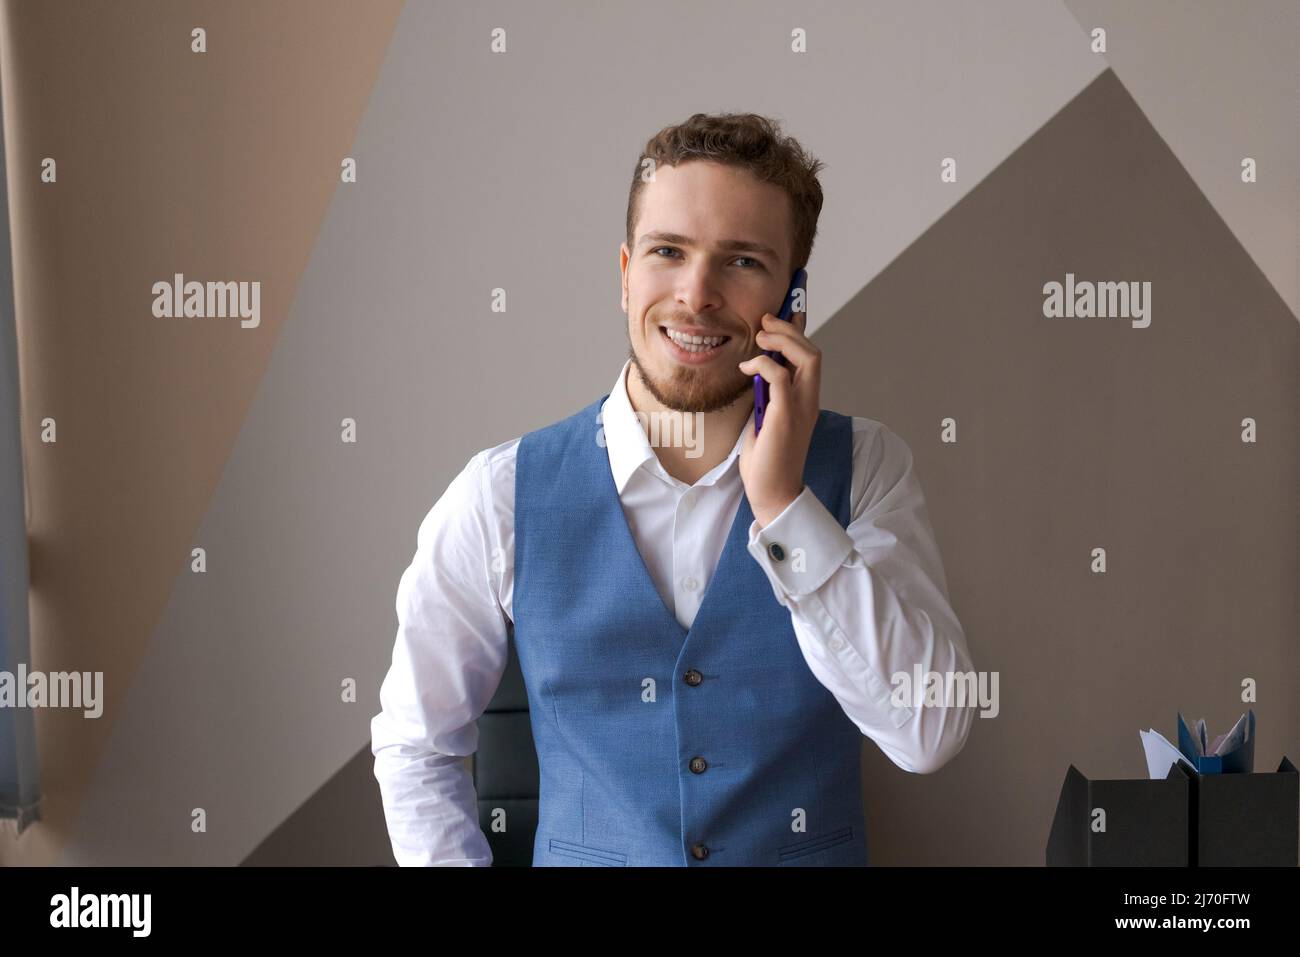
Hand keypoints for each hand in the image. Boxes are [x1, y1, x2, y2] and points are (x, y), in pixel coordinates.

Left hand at [737, 308, 820, 527]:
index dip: (799, 331)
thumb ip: (768, 395)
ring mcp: (801, 407)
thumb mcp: (766, 417)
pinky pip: (781, 377)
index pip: (810, 357)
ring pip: (807, 357)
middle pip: (812, 351)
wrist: (772, 491)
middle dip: (790, 329)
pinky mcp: (785, 415)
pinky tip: (746, 368)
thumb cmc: (766, 458)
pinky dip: (763, 364)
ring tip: (760, 336)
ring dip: (783, 340)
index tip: (784, 313)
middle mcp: (810, 400)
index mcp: (806, 399)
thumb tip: (757, 371)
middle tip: (765, 321)